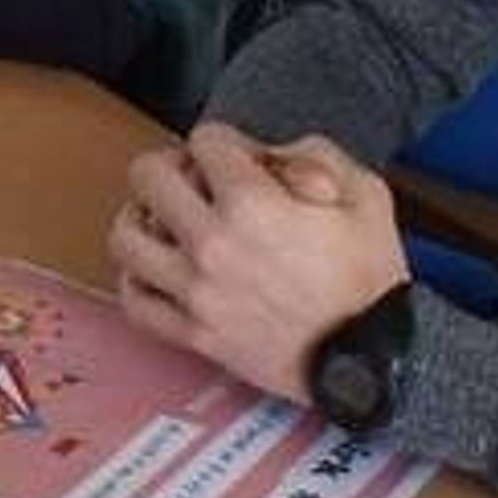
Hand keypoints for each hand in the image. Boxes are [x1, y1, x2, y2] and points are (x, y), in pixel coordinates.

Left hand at [106, 123, 409, 400]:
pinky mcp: (194, 333)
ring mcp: (197, 292)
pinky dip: (136, 279)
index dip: (225, 142)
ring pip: (125, 238)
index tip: (240, 160)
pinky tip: (157, 268)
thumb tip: (269, 155)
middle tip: (192, 179)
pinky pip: (135, 301)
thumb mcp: (365, 194)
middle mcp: (213, 244)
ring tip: (162, 219)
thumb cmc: (370, 278)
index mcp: (254, 204)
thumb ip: (316, 154)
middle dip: (170, 165)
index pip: (205, 140)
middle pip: (147, 176)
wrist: (372, 357)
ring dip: (139, 218)